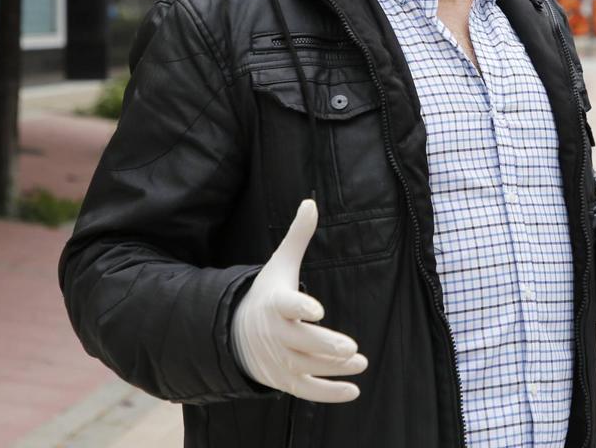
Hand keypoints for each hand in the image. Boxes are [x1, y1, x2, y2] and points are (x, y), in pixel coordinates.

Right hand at [230, 199, 365, 401]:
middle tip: (350, 348)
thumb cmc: (266, 295)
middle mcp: (276, 334)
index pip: (286, 305)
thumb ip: (298, 237)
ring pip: (307, 367)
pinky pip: (306, 391)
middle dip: (325, 346)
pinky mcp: (284, 379)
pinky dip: (329, 394)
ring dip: (334, 368)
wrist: (235, 333)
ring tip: (360, 361)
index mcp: (275, 304)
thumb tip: (310, 201)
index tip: (317, 309)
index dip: (301, 307)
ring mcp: (279, 360)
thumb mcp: (279, 265)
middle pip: (300, 342)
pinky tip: (353, 390)